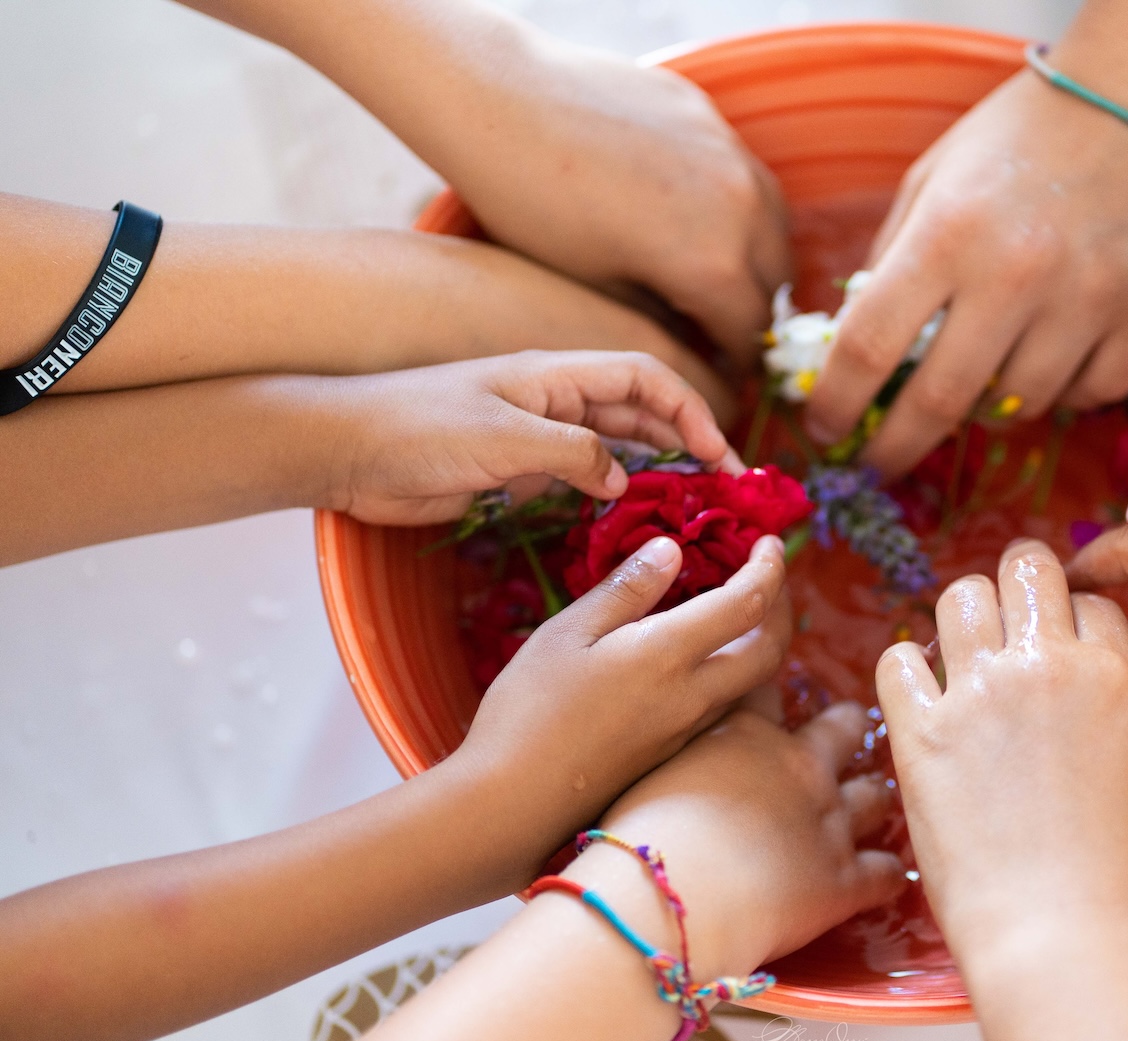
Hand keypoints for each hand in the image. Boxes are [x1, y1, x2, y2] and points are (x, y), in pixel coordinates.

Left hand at [320, 349, 739, 526]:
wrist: (346, 452)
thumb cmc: (419, 430)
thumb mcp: (506, 439)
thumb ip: (573, 455)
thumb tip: (623, 481)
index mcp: (555, 375)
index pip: (643, 378)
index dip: (688, 408)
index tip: (717, 454)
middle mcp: (554, 401)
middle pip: (639, 413)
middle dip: (687, 442)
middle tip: (725, 488)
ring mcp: (538, 437)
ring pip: (616, 448)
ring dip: (658, 470)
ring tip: (694, 505)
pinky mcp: (518, 473)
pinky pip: (582, 480)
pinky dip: (614, 496)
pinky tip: (634, 521)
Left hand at [399, 14, 789, 366]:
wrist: (500, 102)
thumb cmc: (535, 209)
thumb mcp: (601, 289)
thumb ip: (665, 317)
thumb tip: (694, 334)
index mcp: (712, 262)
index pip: (749, 331)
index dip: (735, 362)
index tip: (721, 372)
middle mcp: (740, 207)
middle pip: (775, 277)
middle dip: (751, 306)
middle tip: (718, 323)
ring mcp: (730, 151)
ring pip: (772, 219)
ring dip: (754, 251)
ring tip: (714, 266)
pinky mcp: (708, 113)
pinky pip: (744, 169)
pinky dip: (734, 200)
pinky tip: (691, 207)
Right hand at [454, 533, 793, 893]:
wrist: (512, 805)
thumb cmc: (529, 710)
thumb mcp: (567, 632)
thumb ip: (626, 589)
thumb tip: (673, 550)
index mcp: (668, 656)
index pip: (747, 605)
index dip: (768, 568)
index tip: (769, 542)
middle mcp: (692, 698)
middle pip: (770, 651)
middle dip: (781, 607)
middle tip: (768, 573)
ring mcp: (685, 734)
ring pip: (751, 683)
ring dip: (761, 641)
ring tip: (742, 609)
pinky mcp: (671, 756)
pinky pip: (724, 706)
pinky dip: (733, 670)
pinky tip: (704, 659)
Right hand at [579, 703, 905, 979]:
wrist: (668, 900)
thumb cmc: (638, 838)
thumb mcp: (648, 775)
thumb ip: (679, 761)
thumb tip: (673, 771)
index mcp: (744, 735)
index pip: (764, 692)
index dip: (768, 691)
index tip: (768, 689)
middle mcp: (798, 767)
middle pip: (842, 728)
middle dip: (846, 727)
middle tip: (845, 730)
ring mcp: (829, 822)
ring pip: (874, 796)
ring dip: (871, 800)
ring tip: (869, 806)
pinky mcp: (844, 881)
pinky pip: (885, 874)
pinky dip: (886, 877)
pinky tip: (884, 881)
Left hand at [806, 68, 1127, 476]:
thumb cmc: (1015, 140)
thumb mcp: (930, 181)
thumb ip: (891, 263)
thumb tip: (853, 351)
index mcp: (947, 233)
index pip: (868, 345)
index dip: (835, 403)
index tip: (823, 429)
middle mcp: (1014, 273)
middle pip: (937, 402)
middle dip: (895, 447)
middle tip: (876, 462)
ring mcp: (1084, 301)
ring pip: (1013, 407)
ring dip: (981, 411)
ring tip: (974, 380)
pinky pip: (1082, 397)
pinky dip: (1056, 393)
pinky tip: (1045, 360)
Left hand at [877, 539, 1127, 1040]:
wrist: (1055, 930)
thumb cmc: (1112, 874)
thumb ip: (1119, 716)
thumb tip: (1095, 695)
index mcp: (1113, 675)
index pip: (1088, 597)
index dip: (1071, 616)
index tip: (1056, 640)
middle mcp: (1047, 666)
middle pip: (1024, 566)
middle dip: (1015, 585)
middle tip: (1004, 621)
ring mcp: (979, 693)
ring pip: (959, 595)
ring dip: (960, 617)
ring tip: (959, 655)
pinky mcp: (921, 729)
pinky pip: (896, 658)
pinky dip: (905, 669)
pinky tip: (918, 697)